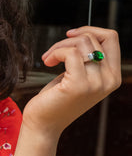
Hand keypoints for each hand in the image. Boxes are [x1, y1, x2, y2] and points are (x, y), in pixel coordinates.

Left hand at [22, 26, 120, 140]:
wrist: (43, 125)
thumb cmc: (56, 100)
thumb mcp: (77, 76)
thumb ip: (87, 59)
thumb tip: (84, 34)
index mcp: (112, 77)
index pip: (111, 39)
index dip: (90, 30)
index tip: (70, 35)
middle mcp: (109, 80)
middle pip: (94, 38)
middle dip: (69, 40)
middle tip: (51, 53)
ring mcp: (95, 83)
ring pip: (82, 44)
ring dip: (59, 46)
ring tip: (48, 58)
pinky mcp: (78, 85)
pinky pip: (70, 53)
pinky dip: (56, 52)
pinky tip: (48, 62)